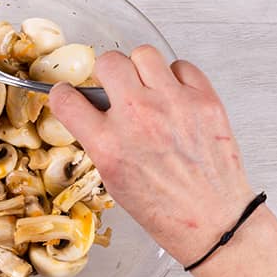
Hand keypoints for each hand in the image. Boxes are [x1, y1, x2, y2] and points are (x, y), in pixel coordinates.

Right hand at [49, 46, 253, 264]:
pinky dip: (176, 78)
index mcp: (108, 144)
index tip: (70, 95)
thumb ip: (101, 140)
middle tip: (115, 87)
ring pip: (144, 54)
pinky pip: (182, 66)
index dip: (64, 94)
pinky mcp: (204, 100)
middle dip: (107, 73)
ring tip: (147, 88)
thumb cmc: (165, 208)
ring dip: (141, 69)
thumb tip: (94, 111)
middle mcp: (138, 118)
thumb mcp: (113, 180)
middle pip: (108, 62)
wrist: (212, 222)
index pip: (67, 99)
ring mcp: (174, 104)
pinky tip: (175, 96)